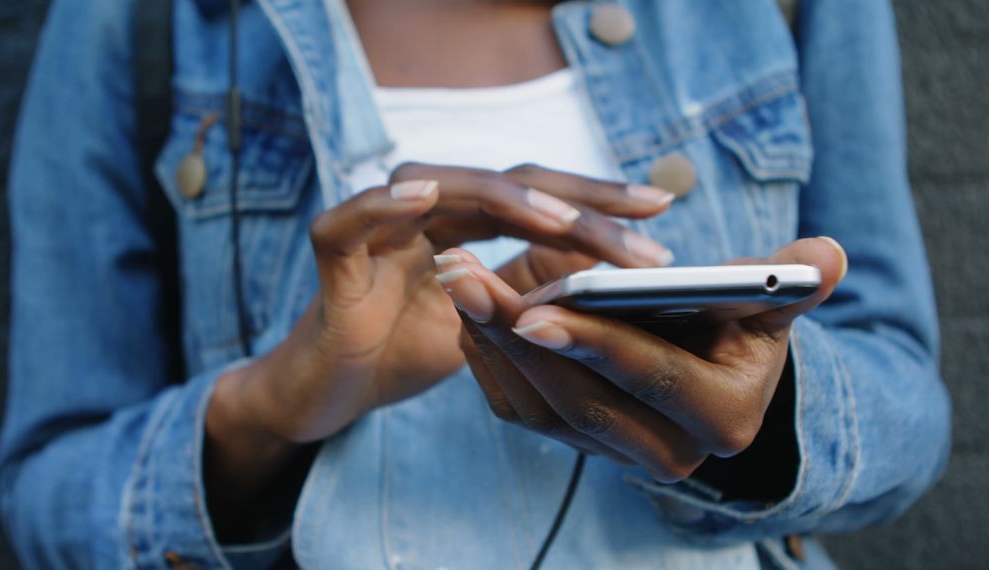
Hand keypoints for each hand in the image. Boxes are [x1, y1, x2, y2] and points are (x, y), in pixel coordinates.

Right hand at [202, 163, 676, 538]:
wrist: (327, 394)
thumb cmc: (404, 351)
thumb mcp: (485, 325)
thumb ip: (527, 294)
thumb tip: (606, 284)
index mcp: (462, 225)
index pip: (535, 197)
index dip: (595, 201)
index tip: (661, 210)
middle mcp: (424, 213)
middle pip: (503, 183)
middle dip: (576, 200)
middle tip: (645, 218)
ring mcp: (378, 229)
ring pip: (440, 186)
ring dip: (502, 199)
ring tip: (564, 220)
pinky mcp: (332, 258)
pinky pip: (348, 220)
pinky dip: (381, 204)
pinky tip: (426, 199)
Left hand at [440, 237, 847, 481]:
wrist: (715, 379)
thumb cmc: (743, 328)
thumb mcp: (769, 305)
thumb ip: (789, 281)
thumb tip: (826, 253)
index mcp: (721, 419)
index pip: (651, 378)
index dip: (595, 344)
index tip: (535, 310)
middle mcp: (665, 452)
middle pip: (579, 398)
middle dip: (515, 337)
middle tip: (466, 276)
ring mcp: (611, 454)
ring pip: (537, 407)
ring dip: (488, 343)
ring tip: (457, 279)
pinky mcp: (573, 443)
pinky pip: (517, 410)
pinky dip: (487, 362)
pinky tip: (467, 310)